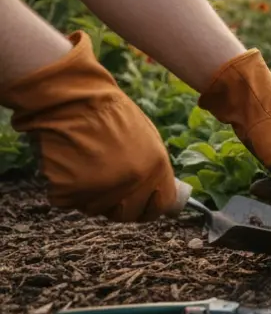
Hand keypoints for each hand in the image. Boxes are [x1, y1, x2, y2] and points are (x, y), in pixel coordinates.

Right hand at [0, 32, 189, 221]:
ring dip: (91, 194)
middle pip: (128, 214)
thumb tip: (160, 194)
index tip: (141, 206)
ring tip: (86, 165)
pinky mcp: (69, 192)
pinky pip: (68, 200)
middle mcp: (132, 183)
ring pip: (96, 209)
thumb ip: (154, 169)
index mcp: (156, 167)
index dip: (150, 208)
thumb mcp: (147, 138)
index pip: (160, 206)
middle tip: (108, 186)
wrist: (73, 99)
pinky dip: (66, 187)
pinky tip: (68, 163)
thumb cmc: (110, 113)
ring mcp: (100, 190)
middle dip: (119, 205)